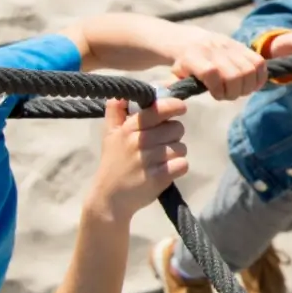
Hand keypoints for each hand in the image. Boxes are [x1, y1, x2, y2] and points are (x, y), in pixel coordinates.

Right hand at [87, 97, 188, 218]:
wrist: (109, 199)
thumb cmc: (113, 162)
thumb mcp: (109, 134)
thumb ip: (115, 111)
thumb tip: (122, 93)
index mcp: (128, 129)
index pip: (158, 109)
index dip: (174, 106)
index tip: (180, 108)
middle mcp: (138, 142)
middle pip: (176, 128)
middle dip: (174, 135)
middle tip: (162, 143)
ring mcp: (148, 161)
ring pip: (181, 147)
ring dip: (176, 153)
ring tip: (162, 159)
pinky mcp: (158, 178)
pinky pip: (183, 164)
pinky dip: (179, 168)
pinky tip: (167, 171)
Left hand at [170, 32, 266, 99]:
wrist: (192, 40)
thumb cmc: (184, 64)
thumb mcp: (175, 75)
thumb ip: (175, 89)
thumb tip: (175, 102)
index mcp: (194, 56)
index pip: (211, 72)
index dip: (217, 88)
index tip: (216, 95)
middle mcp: (214, 49)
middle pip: (235, 74)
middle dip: (234, 92)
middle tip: (228, 95)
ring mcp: (230, 46)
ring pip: (250, 69)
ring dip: (248, 86)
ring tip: (240, 91)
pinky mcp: (243, 46)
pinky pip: (259, 62)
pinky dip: (259, 77)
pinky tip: (251, 85)